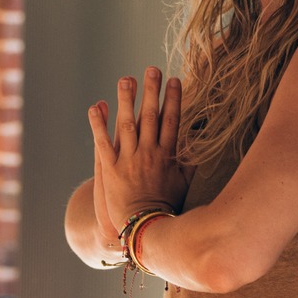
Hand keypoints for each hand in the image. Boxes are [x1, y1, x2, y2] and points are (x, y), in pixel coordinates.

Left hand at [89, 67, 187, 238]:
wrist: (145, 228)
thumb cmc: (166, 206)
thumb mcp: (185, 183)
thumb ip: (191, 159)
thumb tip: (201, 138)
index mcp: (167, 156)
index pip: (173, 121)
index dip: (174, 99)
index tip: (175, 80)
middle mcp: (149, 153)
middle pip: (151, 116)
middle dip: (152, 91)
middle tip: (151, 69)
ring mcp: (129, 160)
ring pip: (127, 124)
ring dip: (126, 100)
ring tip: (126, 78)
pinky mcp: (110, 169)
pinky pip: (103, 142)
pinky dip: (99, 124)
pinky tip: (96, 106)